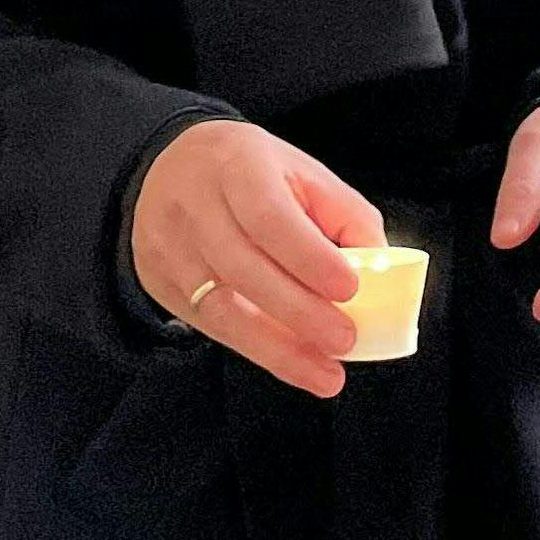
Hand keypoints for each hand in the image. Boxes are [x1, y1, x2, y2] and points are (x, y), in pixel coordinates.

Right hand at [131, 120, 380, 397]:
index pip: (268, 217)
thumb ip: (346, 217)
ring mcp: (169, 246)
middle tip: (345, 341)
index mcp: (237, 165)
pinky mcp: (159, 281)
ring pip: (220, 308)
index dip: (309, 257)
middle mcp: (193, 205)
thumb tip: (380, 272)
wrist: (170, 166)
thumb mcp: (303, 174)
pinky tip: (291, 363)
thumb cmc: (252, 172)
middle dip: (299, 312)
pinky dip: (256, 348)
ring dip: (277, 349)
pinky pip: (208, 325)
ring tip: (324, 373)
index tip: (350, 290)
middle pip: (242, 267)